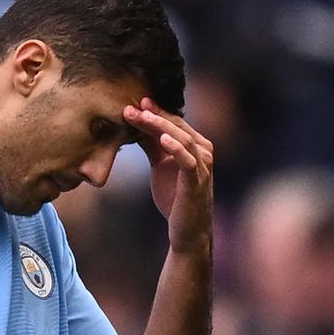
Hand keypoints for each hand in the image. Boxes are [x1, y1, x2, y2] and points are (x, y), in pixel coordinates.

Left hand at [123, 98, 213, 254]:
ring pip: (182, 138)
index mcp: (195, 145)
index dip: (155, 111)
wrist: (187, 231)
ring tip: (142, 117)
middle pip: (176, 126)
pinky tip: (162, 138)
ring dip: (160, 126)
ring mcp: (202, 166)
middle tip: (131, 107)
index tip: (134, 103)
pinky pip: (188, 160)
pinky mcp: (197, 181)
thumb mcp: (160, 166)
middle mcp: (203, 151)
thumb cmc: (175, 198)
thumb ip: (152, 146)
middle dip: (153, 115)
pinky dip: (176, 147)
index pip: (174, 122)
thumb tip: (135, 124)